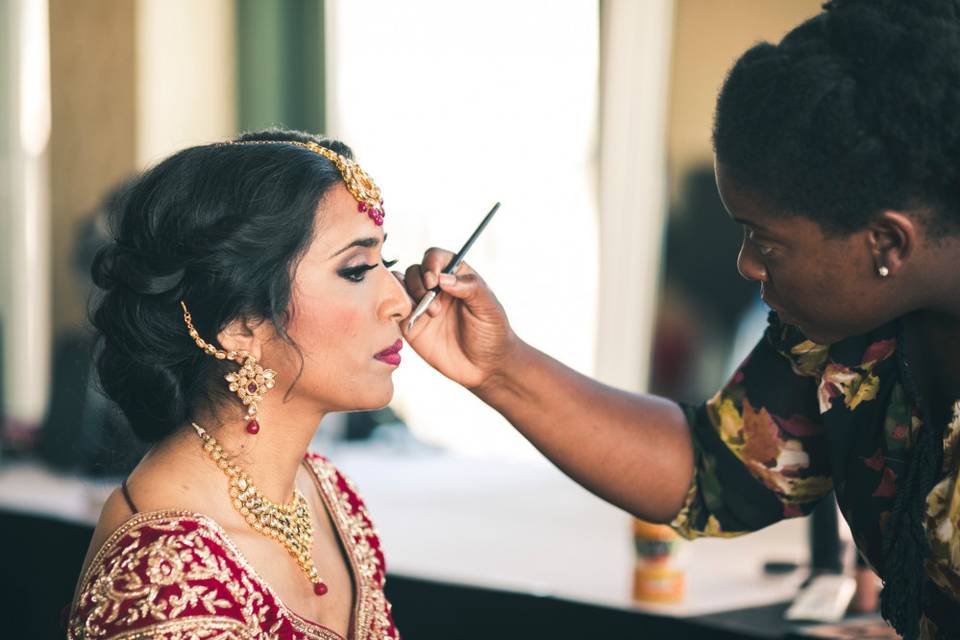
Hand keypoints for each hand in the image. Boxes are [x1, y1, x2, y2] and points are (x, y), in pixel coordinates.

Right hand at [399, 248, 517, 389]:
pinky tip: (412, 319)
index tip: (434, 281)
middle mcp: (436, 288)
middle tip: (435, 306)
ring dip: (409, 295)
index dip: (430, 264)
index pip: (435, 257)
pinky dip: (395, 308)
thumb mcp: (488, 307)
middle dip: (419, 283)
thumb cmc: (492, 332)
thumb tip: (443, 277)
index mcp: (456, 276)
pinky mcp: (411, 325)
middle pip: (414, 271)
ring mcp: (422, 305)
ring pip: (400, 287)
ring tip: (429, 315)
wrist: (485, 366)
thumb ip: (469, 287)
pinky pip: (394, 309)